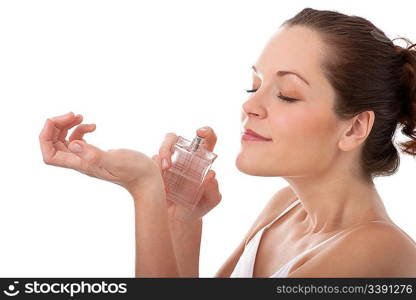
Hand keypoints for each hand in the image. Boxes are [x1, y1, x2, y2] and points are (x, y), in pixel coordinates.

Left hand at [39, 112, 161, 193]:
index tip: (56, 121)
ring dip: (68, 126)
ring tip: (81, 116)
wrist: (147, 179)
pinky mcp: (96, 155)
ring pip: (65, 142)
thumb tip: (73, 144)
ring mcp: (88, 159)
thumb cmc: (134, 171)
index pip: (49, 155)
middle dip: (56, 126)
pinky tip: (93, 126)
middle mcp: (81, 162)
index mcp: (81, 164)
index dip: (46, 136)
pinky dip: (81, 130)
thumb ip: (94, 154)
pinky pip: (79, 141)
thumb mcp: (115, 160)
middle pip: (54, 145)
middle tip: (73, 114)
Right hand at [151, 127, 221, 221]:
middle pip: (173, 138)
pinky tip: (158, 184)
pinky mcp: (155, 170)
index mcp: (201, 160)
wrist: (180, 220)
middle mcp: (184, 157)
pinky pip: (150, 162)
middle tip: (168, 165)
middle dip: (167, 145)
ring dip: (159, 158)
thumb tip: (211, 175)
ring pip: (159, 149)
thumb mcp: (211, 200)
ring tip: (162, 173)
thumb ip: (214, 190)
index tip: (200, 132)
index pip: (206, 138)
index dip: (205, 131)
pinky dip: (152, 170)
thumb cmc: (198, 206)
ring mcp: (168, 162)